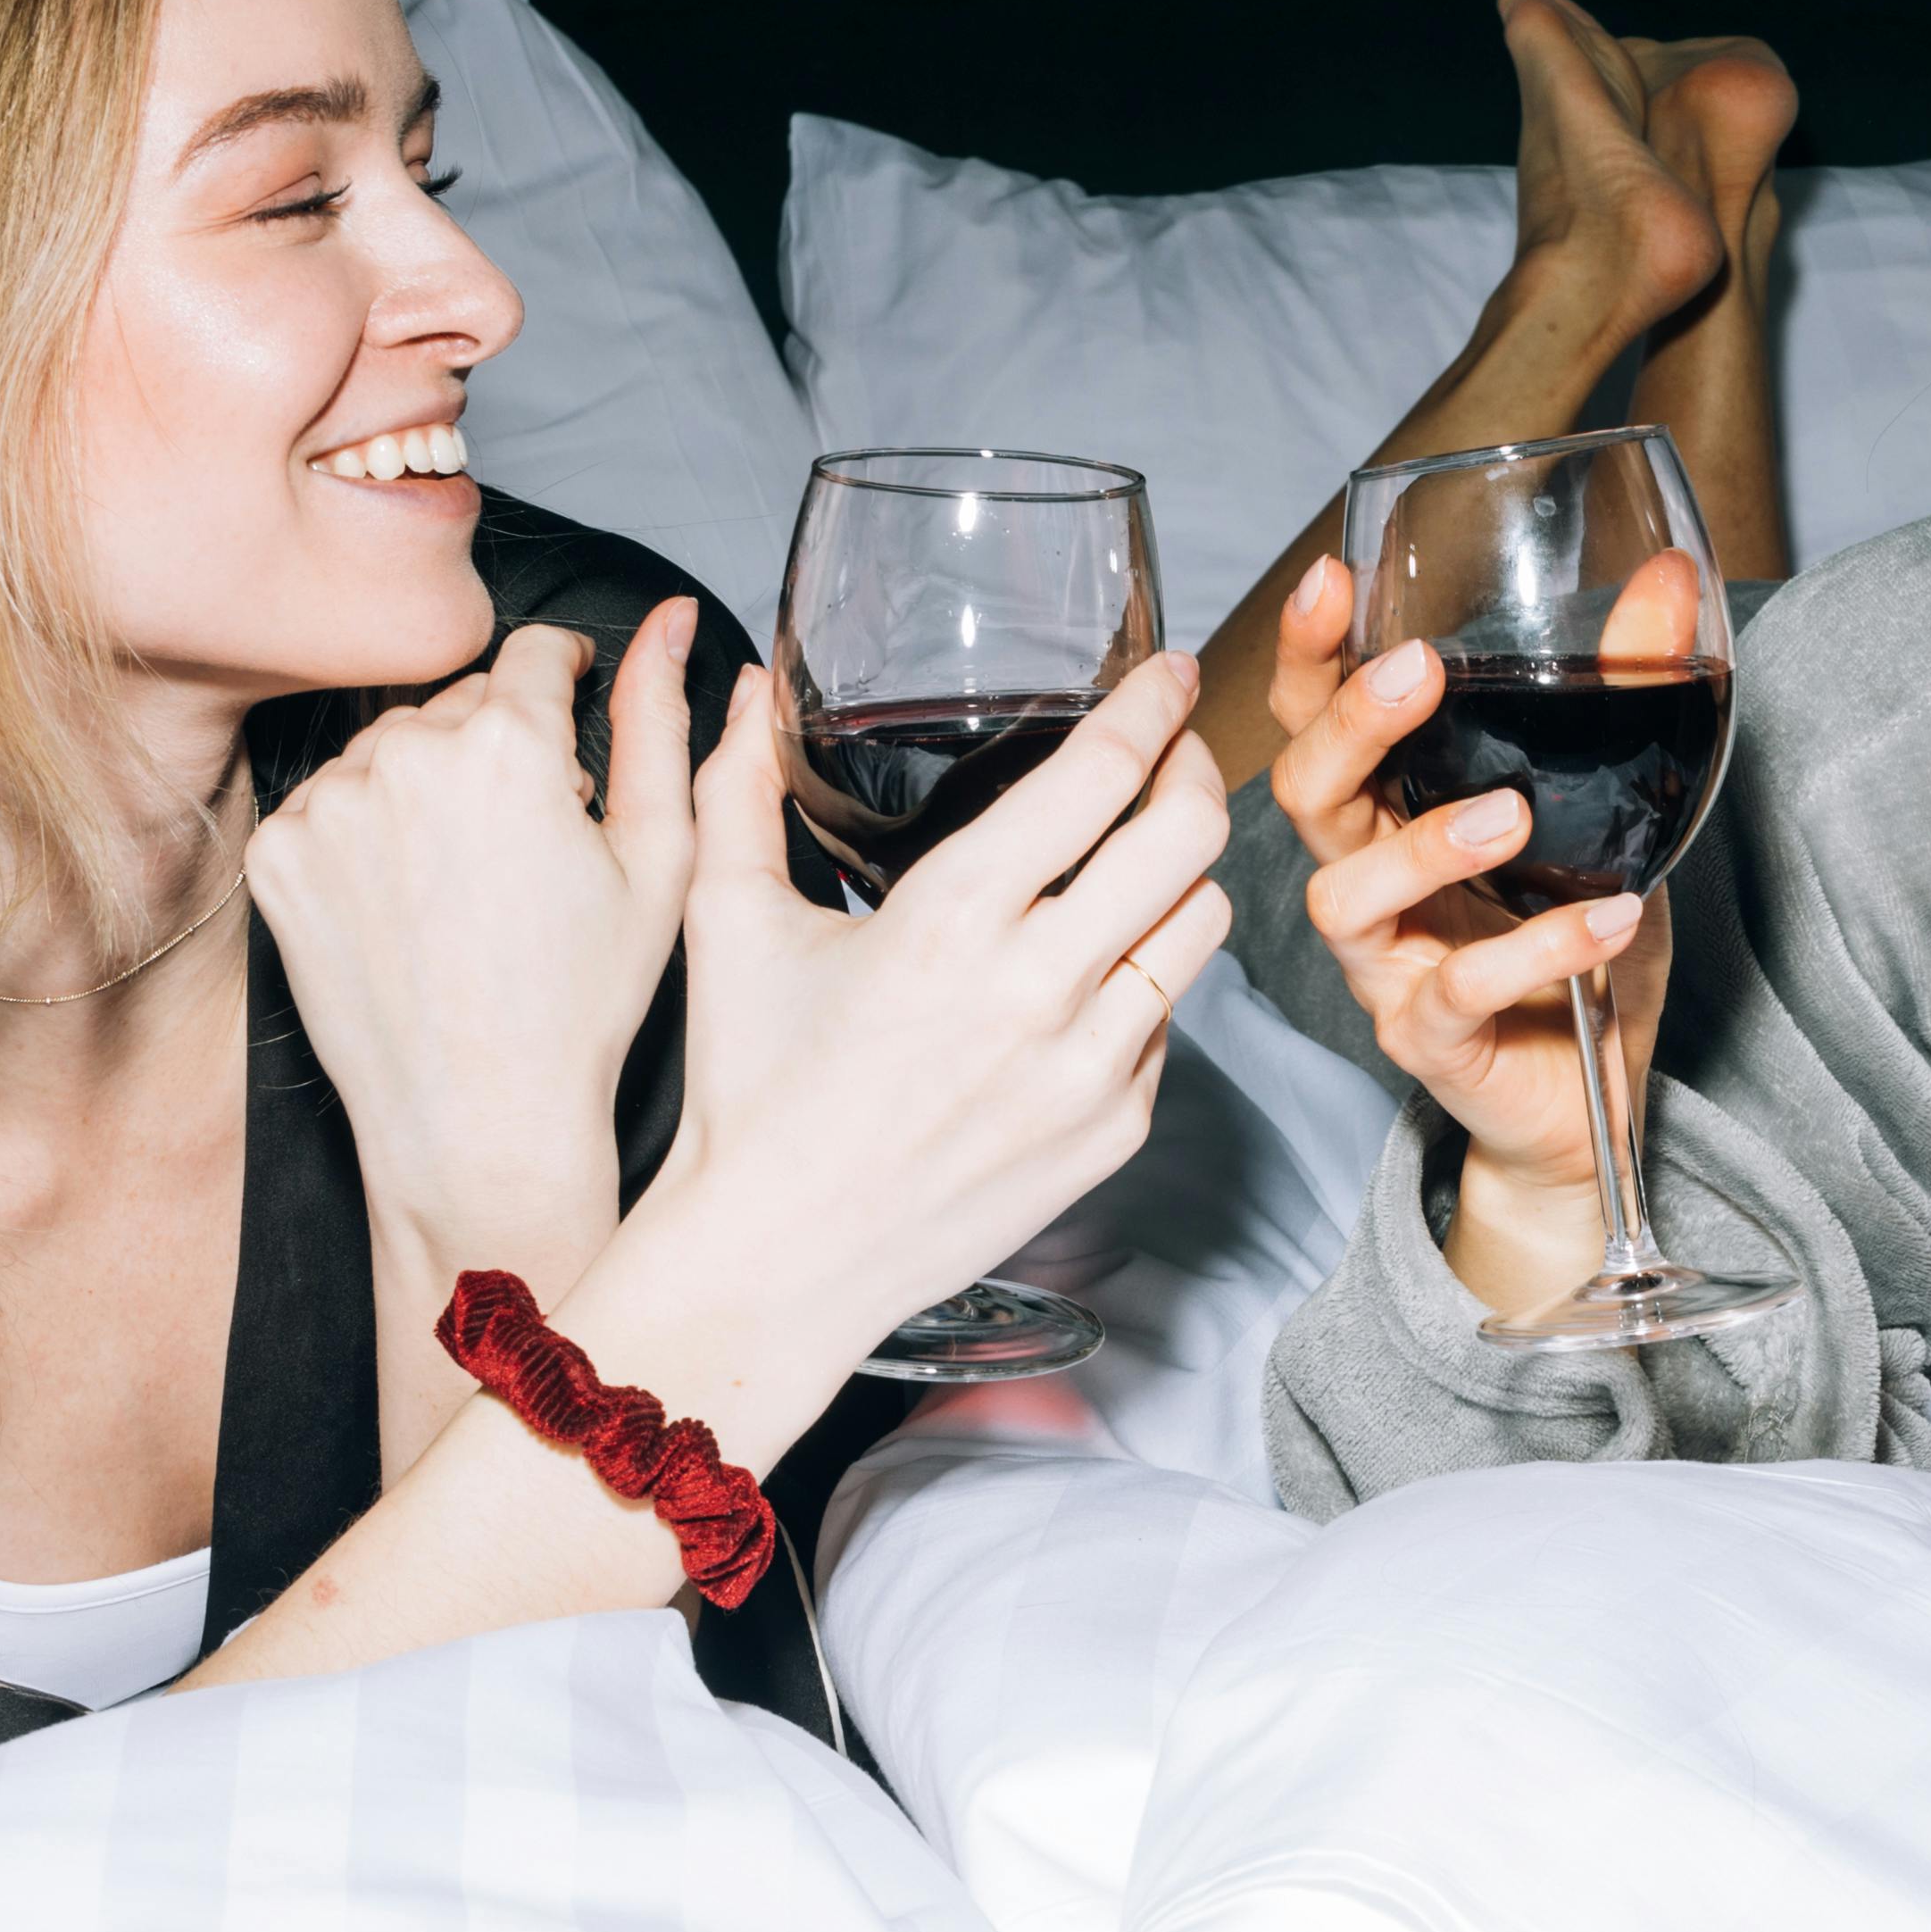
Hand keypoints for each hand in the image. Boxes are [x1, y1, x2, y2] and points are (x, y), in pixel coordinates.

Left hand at [250, 604, 697, 1270]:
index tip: (562, 724)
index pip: (534, 654)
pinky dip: (364, 833)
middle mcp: (407, 755)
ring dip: (426, 784)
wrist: (476, 1120)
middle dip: (496, 747)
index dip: (563, 685)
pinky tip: (405, 900)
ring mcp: (331, 803)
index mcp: (509, 743)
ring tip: (463, 879)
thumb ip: (659, 716)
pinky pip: (329, 801)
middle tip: (524, 840)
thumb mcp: (658, 853)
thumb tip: (667, 618)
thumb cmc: (581, 1001)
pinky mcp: (279, 852)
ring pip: (391, 748)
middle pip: (460, 702)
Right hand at [608, 651, 1233, 1420]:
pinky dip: (1149, 978)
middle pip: (1187, 837)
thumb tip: (743, 694)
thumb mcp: (728, 924)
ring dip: (1185, 873)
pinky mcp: (1114, 1131)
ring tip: (1147, 853)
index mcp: (950, 920)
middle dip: (1194, 767)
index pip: (1098, 776)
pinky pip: (1171, 1021)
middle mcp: (1038, 990)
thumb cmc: (750, 1095)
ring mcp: (1090, 1069)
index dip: (1151, 705)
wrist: (780, 1262)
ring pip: (1202, 925)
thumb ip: (738, 792)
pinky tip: (1098, 968)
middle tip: (1174, 749)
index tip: (1168, 669)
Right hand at [1262, 553, 1677, 1307]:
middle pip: (1307, 792)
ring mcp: (1389, 965)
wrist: (1590, 1093)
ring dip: (1424, 846)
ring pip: (1348, 897)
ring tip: (1510, 816)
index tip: (1332, 578)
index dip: (1308, 651)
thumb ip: (1623, 690)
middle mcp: (1368, 879)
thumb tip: (1669, 576)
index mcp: (1391, 808)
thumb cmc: (1573, 930)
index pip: (1317, 717)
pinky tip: (1609, 918)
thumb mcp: (1610, 800)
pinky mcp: (1431, 1041)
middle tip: (1415, 671)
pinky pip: (1457, 995)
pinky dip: (1535, 953)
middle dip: (1349, 724)